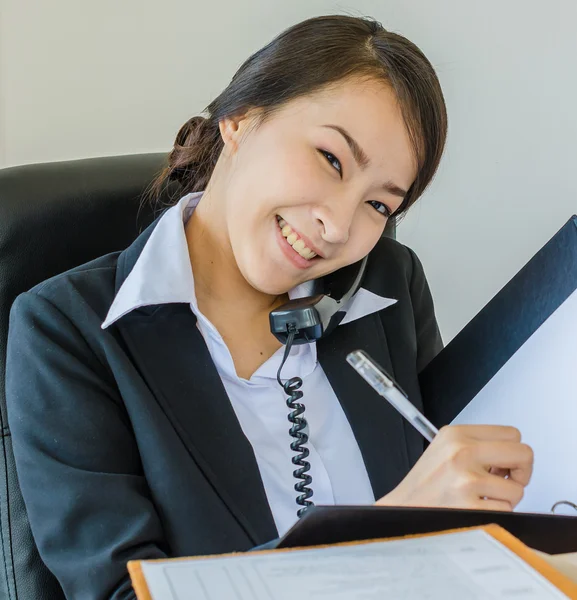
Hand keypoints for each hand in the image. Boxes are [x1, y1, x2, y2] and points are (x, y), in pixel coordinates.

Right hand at [375, 425, 533, 510]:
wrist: (404, 508)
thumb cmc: (425, 483)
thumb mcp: (444, 448)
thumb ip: (476, 444)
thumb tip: (513, 455)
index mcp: (456, 434)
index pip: (511, 433)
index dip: (513, 450)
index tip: (504, 463)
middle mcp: (462, 452)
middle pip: (523, 454)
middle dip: (520, 471)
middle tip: (506, 480)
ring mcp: (467, 479)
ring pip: (517, 488)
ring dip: (505, 498)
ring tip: (482, 497)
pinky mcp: (470, 506)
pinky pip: (506, 510)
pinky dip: (495, 513)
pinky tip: (476, 508)